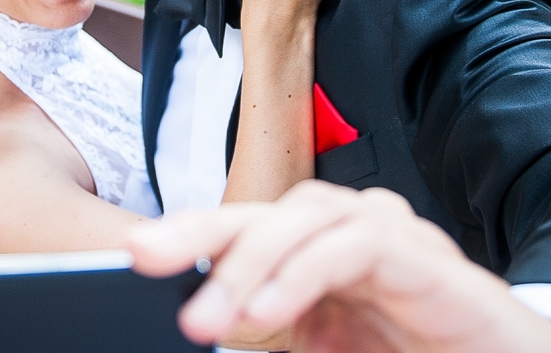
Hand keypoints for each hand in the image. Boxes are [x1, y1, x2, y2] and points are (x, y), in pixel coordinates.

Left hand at [129, 181, 550, 352]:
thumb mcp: (319, 350)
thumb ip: (265, 333)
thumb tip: (200, 328)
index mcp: (314, 248)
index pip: (240, 228)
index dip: (186, 235)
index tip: (133, 258)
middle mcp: (346, 226)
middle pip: (260, 211)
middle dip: (198, 235)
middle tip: (144, 264)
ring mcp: (385, 231)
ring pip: (300, 219)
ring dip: (247, 266)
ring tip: (208, 318)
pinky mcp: (418, 252)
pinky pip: (350, 246)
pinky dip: (303, 274)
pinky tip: (271, 310)